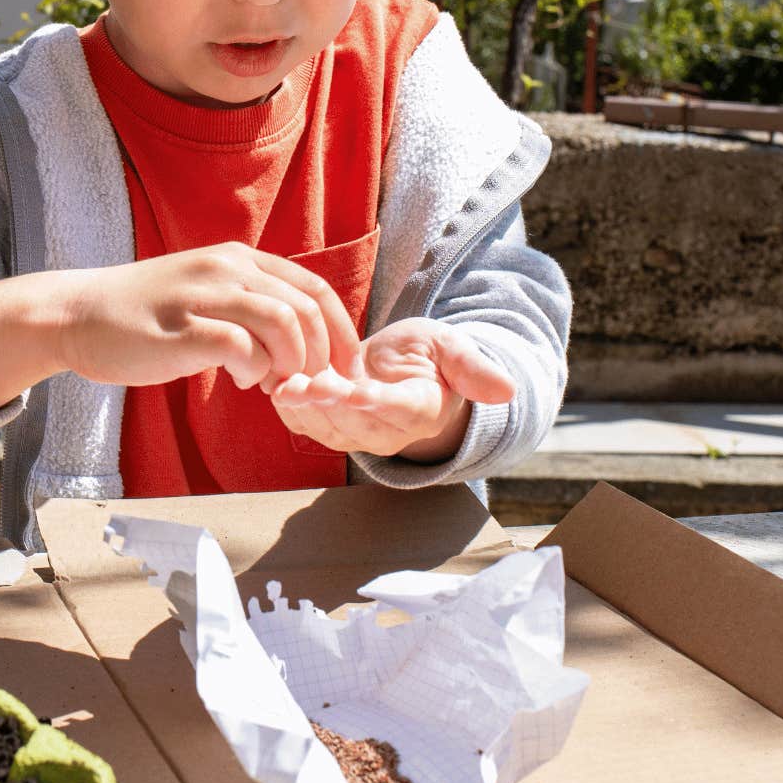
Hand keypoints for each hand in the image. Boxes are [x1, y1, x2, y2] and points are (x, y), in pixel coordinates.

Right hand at [55, 242, 361, 390]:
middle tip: (307, 385)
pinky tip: (241, 380)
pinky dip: (255, 369)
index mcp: (238, 259)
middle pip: (304, 307)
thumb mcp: (205, 293)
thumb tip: (297, 342)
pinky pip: (241, 346)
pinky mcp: (181, 328)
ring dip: (290, 363)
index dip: (339, 331)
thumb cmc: (143, 315)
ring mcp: (202, 295)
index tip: (343, 367)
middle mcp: (225, 268)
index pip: (312, 288)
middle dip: (319, 355)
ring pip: (281, 322)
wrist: (77, 314)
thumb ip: (248, 305)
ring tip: (272, 384)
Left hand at [269, 317, 515, 461]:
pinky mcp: (330, 428)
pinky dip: (289, 408)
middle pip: (355, 422)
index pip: (398, 410)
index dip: (376, 403)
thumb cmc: (428, 354)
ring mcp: (356, 434)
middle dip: (329, 405)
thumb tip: (508, 389)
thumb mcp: (453, 348)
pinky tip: (275, 384)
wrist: (400, 368)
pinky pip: (307, 425)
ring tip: (284, 384)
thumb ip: (473, 368)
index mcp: (422, 409)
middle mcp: (388, 430)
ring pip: (327, 427)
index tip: (355, 392)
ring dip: (303, 409)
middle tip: (305, 384)